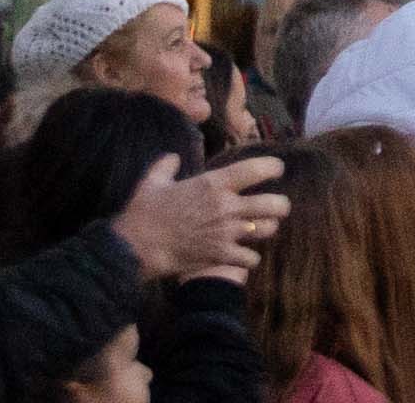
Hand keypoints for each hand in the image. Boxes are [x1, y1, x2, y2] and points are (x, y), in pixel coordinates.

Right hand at [114, 152, 284, 286]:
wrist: (134, 249)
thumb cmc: (143, 214)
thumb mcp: (152, 182)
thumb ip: (166, 165)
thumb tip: (172, 157)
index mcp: (214, 184)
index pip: (258, 169)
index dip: (273, 168)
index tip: (276, 170)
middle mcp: (228, 207)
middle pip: (275, 204)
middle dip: (281, 205)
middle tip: (276, 207)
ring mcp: (227, 233)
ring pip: (268, 229)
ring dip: (267, 229)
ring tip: (260, 229)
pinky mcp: (220, 256)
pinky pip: (251, 258)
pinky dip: (250, 258)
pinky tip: (243, 255)